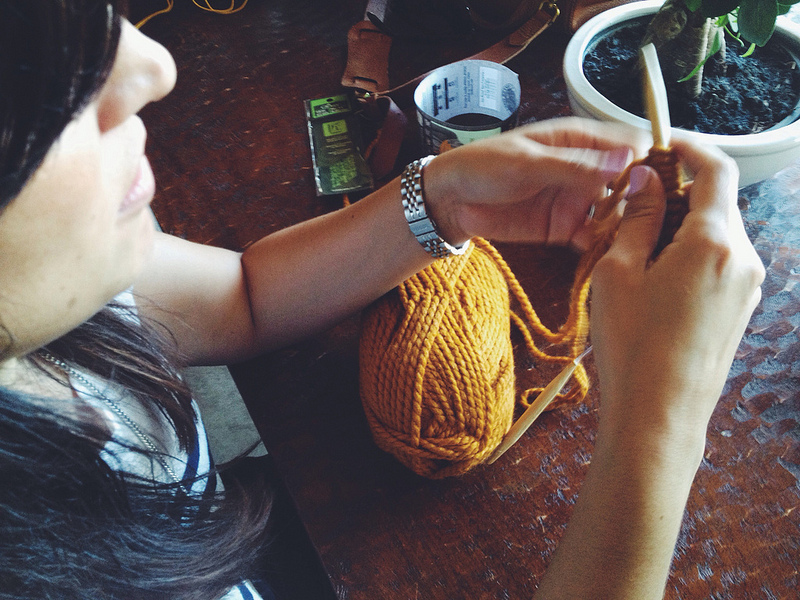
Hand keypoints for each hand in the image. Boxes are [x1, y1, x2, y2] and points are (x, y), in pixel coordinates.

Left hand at [422, 117, 649, 247]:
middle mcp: (587, 170)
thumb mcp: (527, 162)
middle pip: (632, 183)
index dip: (656, 163)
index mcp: (581, 141)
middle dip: (651, 201)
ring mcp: (578, 200)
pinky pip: (594, 238)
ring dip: (632, 228)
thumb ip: (575, 165)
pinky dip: (607, 247)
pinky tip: (621, 259)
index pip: (632, 147)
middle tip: (671, 225)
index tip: (677, 184)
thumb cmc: (483, 166)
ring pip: (617, 214)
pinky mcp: (565, 228)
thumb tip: (627, 158)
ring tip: (652, 246)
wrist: (450, 201)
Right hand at [590, 139, 764, 440]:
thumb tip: (645, 180)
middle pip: (716, 203)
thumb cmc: (633, 345)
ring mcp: (747, 286)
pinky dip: (690, 255)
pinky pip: (719, 263)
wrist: (660, 415)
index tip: (661, 144)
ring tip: (634, 252)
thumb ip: (636, 217)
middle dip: (675, 194)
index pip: (716, 170)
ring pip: (716, 234)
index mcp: (715, 241)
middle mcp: (744, 258)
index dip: (688, 148)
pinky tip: (655, 280)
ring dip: (680, 228)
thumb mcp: (618, 272)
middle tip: (629, 207)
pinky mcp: (741, 308)